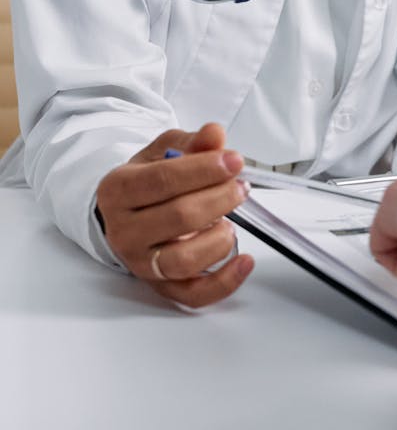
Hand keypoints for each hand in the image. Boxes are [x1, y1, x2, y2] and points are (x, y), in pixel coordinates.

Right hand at [96, 122, 253, 306]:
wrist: (126, 214)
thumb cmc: (148, 181)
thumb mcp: (163, 152)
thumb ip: (191, 142)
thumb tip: (214, 134)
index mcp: (118, 190)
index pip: (162, 180)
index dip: (203, 170)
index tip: (233, 161)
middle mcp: (124, 230)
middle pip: (178, 218)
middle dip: (218, 199)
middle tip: (240, 187)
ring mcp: (141, 262)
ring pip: (182, 260)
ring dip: (218, 240)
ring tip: (232, 222)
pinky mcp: (160, 286)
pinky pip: (193, 294)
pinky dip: (224, 282)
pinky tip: (245, 261)